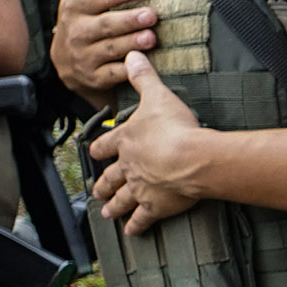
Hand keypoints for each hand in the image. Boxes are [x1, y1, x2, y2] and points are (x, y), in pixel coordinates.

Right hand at [53, 0, 157, 92]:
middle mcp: (77, 31)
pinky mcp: (94, 78)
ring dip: (131, 43)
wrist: (66, 62)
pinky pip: (112, 74)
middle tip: (152, 15)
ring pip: (110, 49)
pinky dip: (127, 70)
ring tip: (152, 37)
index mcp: (74, 6)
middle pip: (106, 24)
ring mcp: (84, 56)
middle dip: (129, 20)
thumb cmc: (79, 20)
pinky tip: (143, 64)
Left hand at [85, 55, 217, 231]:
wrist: (192, 157)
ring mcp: (140, 188)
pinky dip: (137, 225)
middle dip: (102, 184)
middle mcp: (128, 166)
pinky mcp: (155, 205)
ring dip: (113, 206)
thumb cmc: (176, 127)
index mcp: (126, 140)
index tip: (94, 153)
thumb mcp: (158, 95)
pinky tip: (132, 230)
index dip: (98, 149)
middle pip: (110, 177)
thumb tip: (134, 56)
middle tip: (95, 192)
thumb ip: (143, 77)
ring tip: (107, 213)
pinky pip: (143, 218)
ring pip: (121, 199)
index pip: (105, 145)